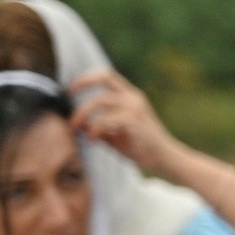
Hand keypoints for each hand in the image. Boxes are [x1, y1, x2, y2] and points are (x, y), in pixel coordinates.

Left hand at [67, 68, 181, 177]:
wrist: (164, 159)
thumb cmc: (141, 147)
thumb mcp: (115, 133)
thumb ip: (98, 125)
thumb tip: (78, 123)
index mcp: (131, 96)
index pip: (106, 75)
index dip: (86, 78)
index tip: (70, 90)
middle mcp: (134, 97)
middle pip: (103, 79)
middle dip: (80, 88)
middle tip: (69, 109)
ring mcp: (135, 108)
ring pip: (100, 100)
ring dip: (83, 114)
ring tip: (77, 128)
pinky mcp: (135, 121)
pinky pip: (106, 119)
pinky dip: (95, 129)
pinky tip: (94, 140)